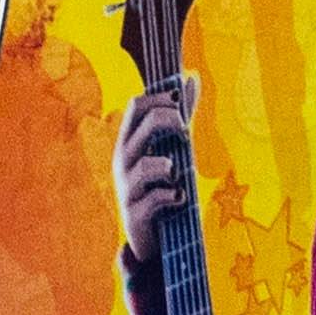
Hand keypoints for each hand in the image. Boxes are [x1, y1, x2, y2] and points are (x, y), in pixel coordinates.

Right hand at [113, 73, 199, 255]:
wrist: (150, 237)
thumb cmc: (160, 184)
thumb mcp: (171, 147)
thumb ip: (181, 115)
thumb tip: (192, 77)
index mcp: (130, 141)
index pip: (137, 105)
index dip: (160, 97)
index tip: (181, 102)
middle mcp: (123, 161)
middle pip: (143, 124)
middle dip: (169, 120)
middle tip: (186, 132)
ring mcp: (127, 188)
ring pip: (144, 165)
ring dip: (166, 165)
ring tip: (176, 172)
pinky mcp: (135, 214)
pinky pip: (153, 199)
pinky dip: (171, 196)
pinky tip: (180, 198)